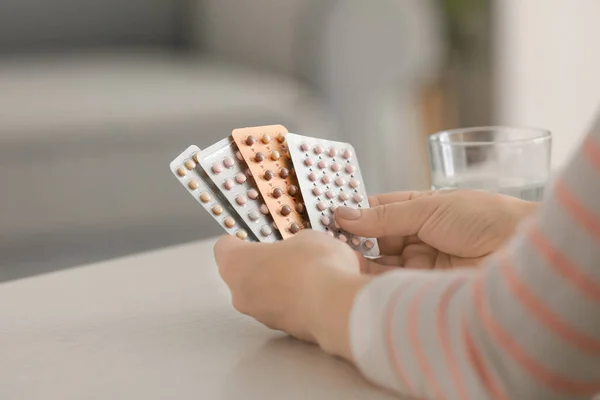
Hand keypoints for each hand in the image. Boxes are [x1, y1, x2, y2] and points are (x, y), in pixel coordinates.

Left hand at [213, 230, 370, 360]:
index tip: (252, 238)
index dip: (240, 241)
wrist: (336, 307)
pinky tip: (320, 294)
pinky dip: (297, 304)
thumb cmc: (314, 263)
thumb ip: (293, 244)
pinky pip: (285, 312)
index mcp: (236, 263)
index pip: (225, 248)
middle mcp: (240, 293)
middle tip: (289, 256)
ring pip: (265, 296)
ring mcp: (260, 316)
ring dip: (282, 287)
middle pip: (244, 275)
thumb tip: (297, 251)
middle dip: (265, 266)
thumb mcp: (307, 237)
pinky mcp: (282, 332)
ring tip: (311, 276)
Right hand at [336, 190, 538, 270]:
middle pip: (376, 237)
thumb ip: (384, 216)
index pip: (378, 209)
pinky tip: (354, 273)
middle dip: (353, 238)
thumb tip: (344, 212)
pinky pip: (392, 281)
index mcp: (421, 208)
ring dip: (359, 259)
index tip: (328, 215)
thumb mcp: (429, 208)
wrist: (524, 252)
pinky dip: (373, 279)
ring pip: (380, 261)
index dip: (354, 211)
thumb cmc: (486, 217)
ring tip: (333, 256)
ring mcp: (421, 261)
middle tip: (325, 239)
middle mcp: (419, 235)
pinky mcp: (425, 285)